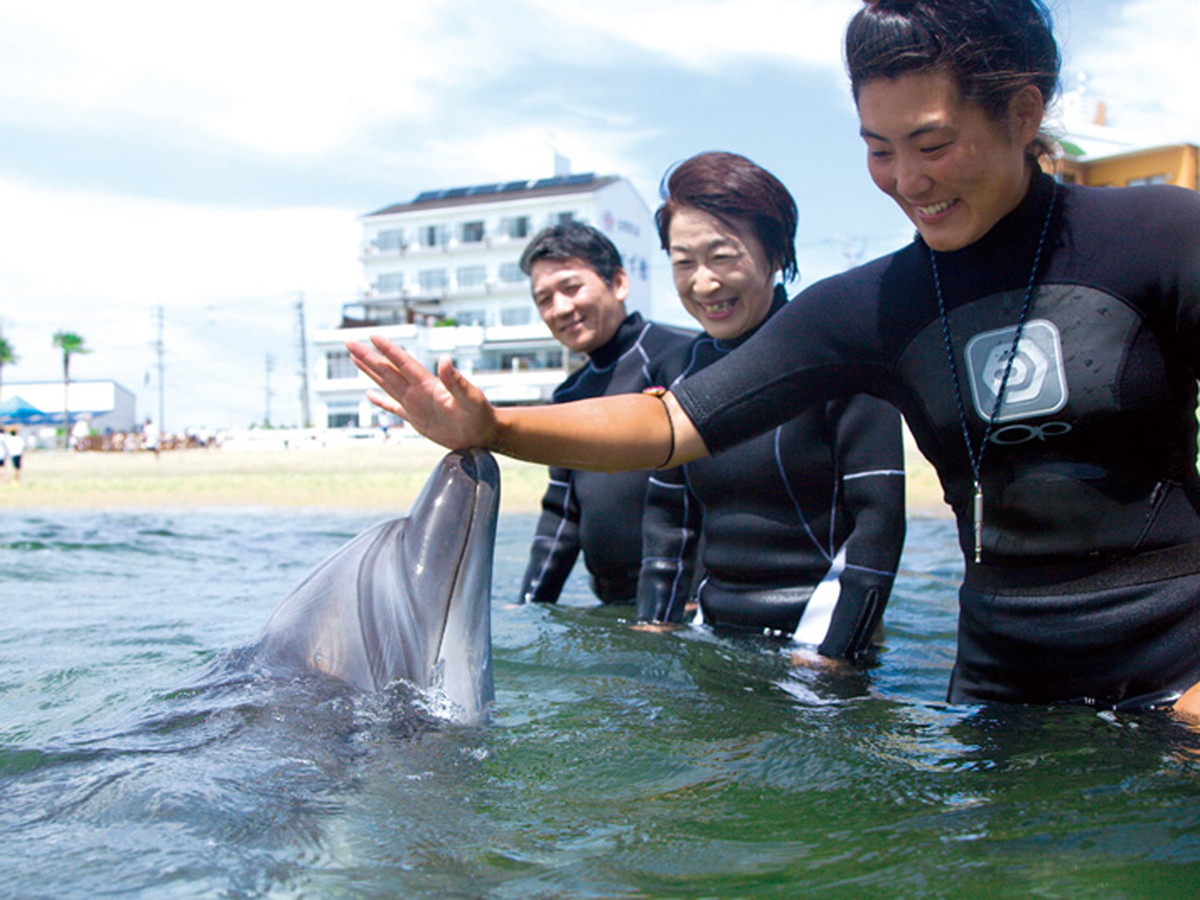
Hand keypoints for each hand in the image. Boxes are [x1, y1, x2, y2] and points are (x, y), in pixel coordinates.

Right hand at [347, 337, 496, 450]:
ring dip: (371, 371)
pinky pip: (393, 407)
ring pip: (387, 384)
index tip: (373, 337)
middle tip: (350, 343)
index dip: (388, 350)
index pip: (403, 363)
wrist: (482, 433)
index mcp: (428, 384)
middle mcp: (418, 390)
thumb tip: (445, 360)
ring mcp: (415, 403)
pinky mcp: (416, 418)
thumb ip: (456, 381)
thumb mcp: (470, 398)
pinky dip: (381, 402)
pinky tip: (369, 395)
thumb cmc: (479, 415)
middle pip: (388, 370)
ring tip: (355, 358)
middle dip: (369, 357)